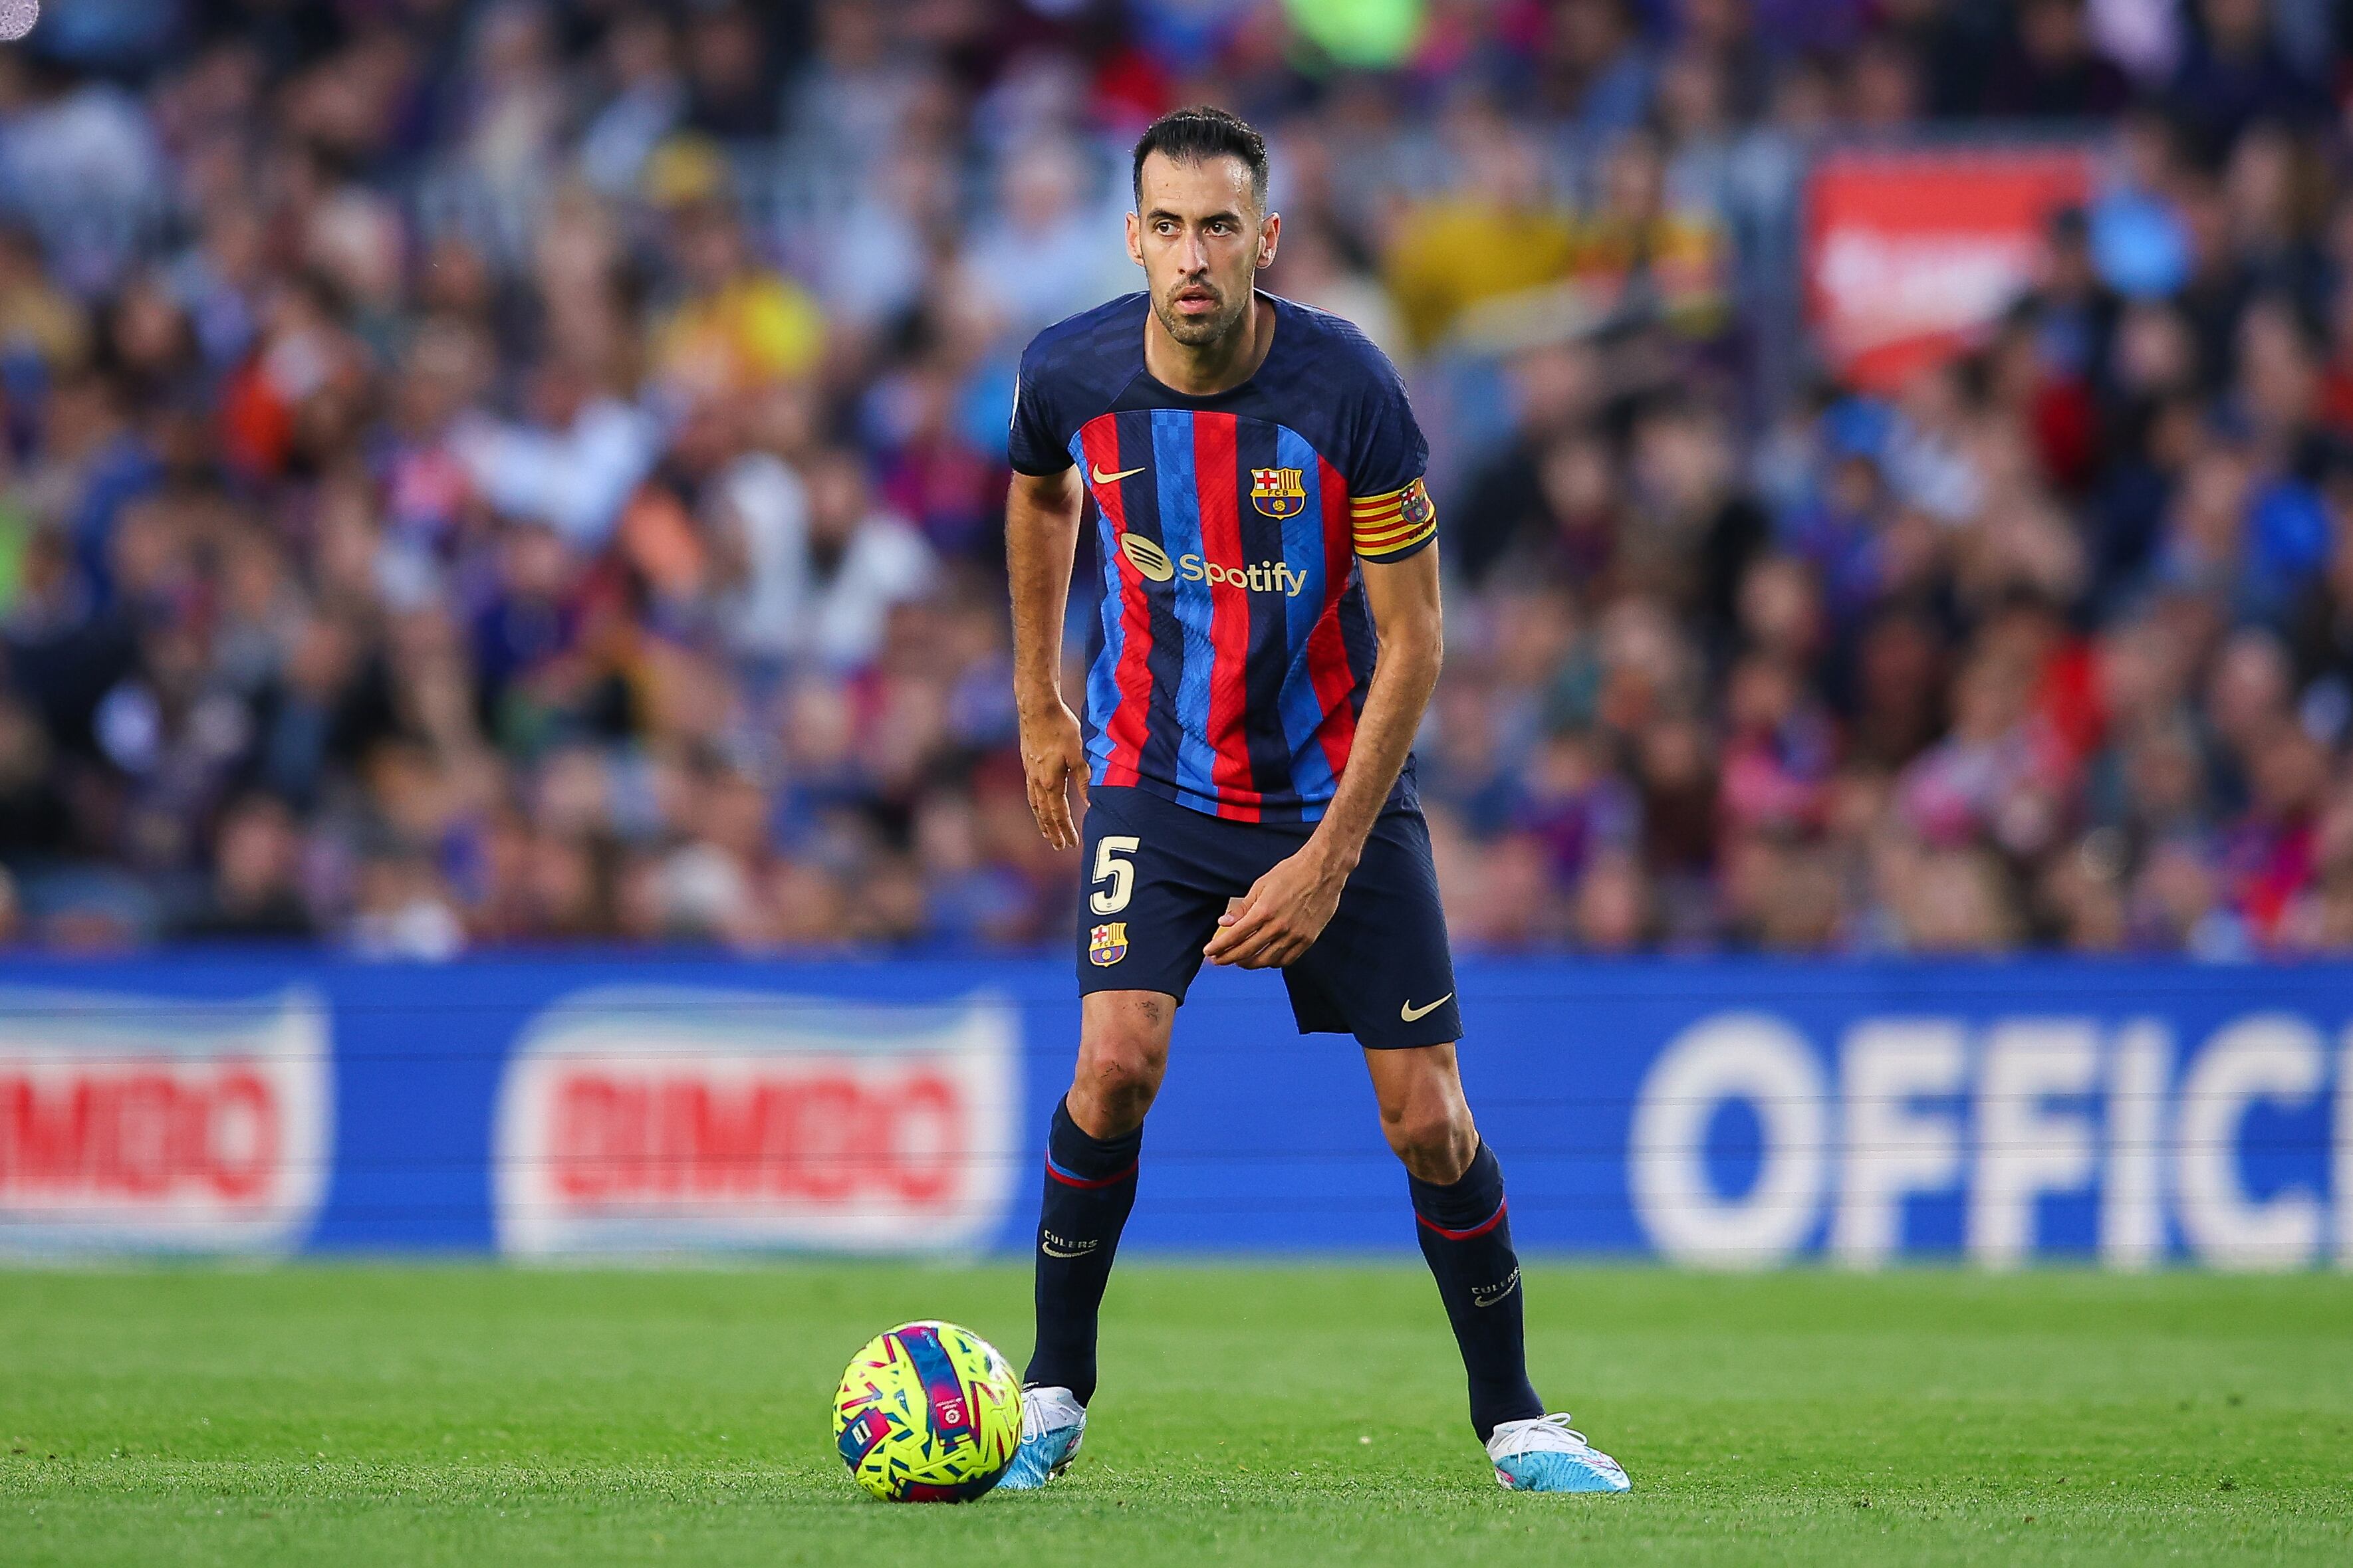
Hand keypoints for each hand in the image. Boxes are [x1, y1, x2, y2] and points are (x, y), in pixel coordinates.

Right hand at [1019, 699, 1088, 849]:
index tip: (1071, 844)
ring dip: (1041, 820)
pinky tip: (1038, 803)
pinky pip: (1031, 791)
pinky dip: (1035, 804)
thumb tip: (1093, 803)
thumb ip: (1086, 780)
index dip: (1065, 829)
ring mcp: (1030, 772)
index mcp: (1050, 781)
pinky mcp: (1027, 762)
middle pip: (1044, 813)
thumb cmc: (1061, 728)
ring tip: (1045, 832)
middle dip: (1052, 831)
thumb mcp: (1079, 754)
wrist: (1036, 707)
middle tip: (1058, 846)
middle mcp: (1037, 780)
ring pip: (1035, 803)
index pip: (1059, 813)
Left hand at [1203, 844, 1350, 968]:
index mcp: (1264, 911)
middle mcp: (1278, 927)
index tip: (1209, 952)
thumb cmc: (1291, 873)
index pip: (1235, 936)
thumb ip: (1242, 908)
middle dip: (1228, 958)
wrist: (1323, 870)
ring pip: (1266, 960)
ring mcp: (1294, 935)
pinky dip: (1272, 962)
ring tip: (1240, 961)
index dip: (1219, 947)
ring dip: (1249, 964)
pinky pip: (1286, 960)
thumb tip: (1224, 923)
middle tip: (1219, 960)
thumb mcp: (1261, 885)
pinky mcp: (1308, 939)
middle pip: (1247, 952)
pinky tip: (1265, 959)